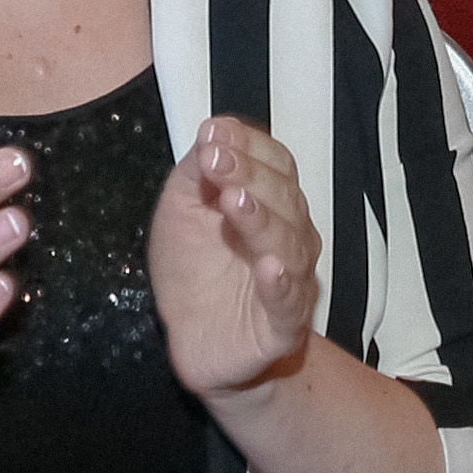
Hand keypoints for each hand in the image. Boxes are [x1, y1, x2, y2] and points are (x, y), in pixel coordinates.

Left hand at [146, 116, 317, 402]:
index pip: (275, 164)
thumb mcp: (181, 211)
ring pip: (290, 245)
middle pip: (285, 198)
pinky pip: (290, 302)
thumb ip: (196, 172)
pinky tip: (269, 268)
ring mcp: (291, 280)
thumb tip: (213, 131)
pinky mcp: (284, 325)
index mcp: (270, 204)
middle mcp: (289, 236)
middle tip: (216, 161)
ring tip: (236, 202)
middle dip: (250, 175)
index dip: (249, 147)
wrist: (195, 342)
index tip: (214, 134)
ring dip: (263, 220)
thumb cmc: (195, 271)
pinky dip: (282, 284)